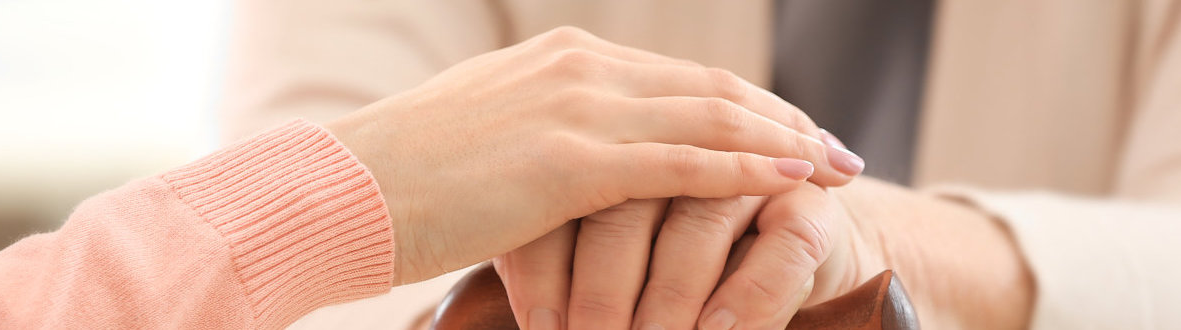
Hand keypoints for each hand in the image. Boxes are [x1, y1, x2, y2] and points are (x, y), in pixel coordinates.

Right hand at [322, 26, 865, 283]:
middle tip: (842, 152)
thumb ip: (544, 143)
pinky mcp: (570, 160)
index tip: (797, 134)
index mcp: (560, 58)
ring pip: (711, 117)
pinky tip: (796, 182)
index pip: (680, 78)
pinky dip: (750, 169)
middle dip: (786, 121)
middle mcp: (577, 67)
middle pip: (711, 88)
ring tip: (840, 169)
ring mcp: (576, 108)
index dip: (748, 106)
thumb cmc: (400, 185)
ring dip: (787, 143)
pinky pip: (685, 162)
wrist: (338, 194)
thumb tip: (572, 175)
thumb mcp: (487, 145)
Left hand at [494, 182, 864, 329]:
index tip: (536, 327)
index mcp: (617, 146)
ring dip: (667, 300)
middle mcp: (683, 150)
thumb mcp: (602, 259)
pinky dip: (745, 296)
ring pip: (698, 228)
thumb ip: (554, 268)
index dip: (545, 265)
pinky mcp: (810, 209)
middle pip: (628, 209)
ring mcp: (751, 177)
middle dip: (600, 291)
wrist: (785, 258)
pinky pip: (778, 250)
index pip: (567, 196)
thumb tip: (514, 321)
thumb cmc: (673, 273)